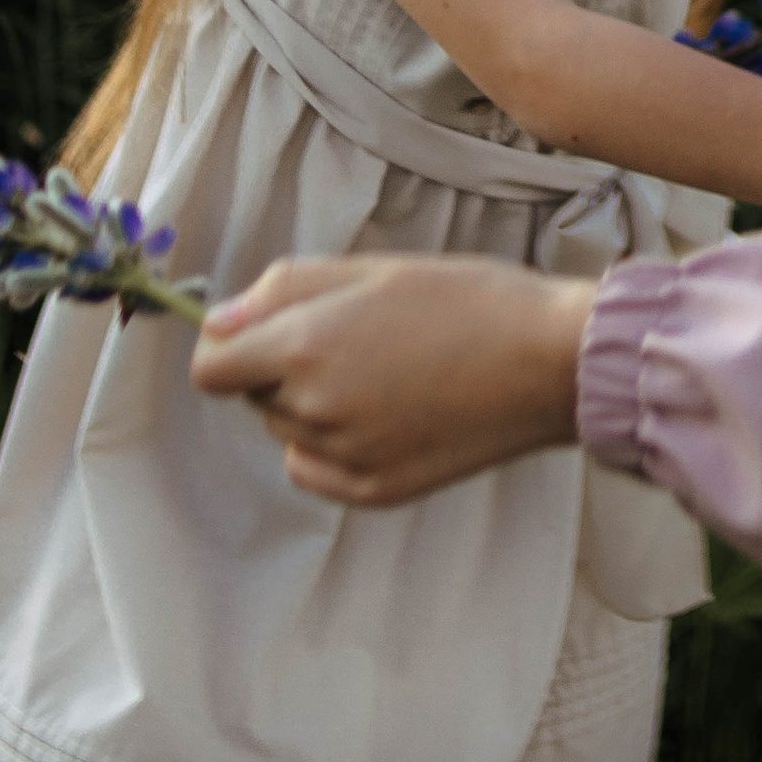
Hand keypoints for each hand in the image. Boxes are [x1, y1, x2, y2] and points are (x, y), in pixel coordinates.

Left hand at [192, 252, 596, 504]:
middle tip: (354, 338)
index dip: (228, 344)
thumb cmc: (471, 301)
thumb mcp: (374, 269)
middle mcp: (314, 409)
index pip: (211, 367)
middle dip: (281, 366)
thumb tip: (219, 320)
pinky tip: (385, 413)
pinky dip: (330, 445)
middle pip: (254, 395)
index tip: (256, 331)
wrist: (550, 364)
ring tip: (384, 371)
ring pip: (288, 429)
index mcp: (306, 346)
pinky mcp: (374, 491)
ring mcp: (344, 457)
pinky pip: (314, 468)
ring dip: (311, 403)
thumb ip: (284, 290)